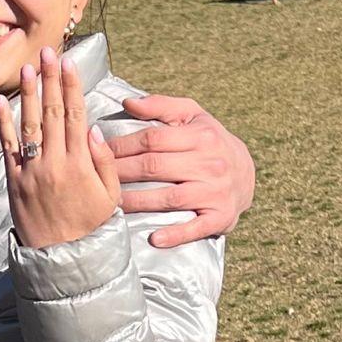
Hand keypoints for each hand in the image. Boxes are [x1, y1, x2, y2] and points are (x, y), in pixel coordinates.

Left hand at [0, 47, 120, 249]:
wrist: (63, 259)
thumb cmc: (91, 227)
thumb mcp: (110, 197)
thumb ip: (104, 163)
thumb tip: (95, 130)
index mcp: (81, 164)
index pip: (75, 116)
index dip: (72, 87)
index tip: (69, 63)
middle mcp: (54, 163)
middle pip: (51, 113)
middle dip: (50, 80)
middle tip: (48, 53)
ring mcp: (32, 171)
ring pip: (29, 125)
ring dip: (27, 94)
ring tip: (27, 68)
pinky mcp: (14, 182)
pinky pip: (8, 148)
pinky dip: (3, 124)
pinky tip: (1, 102)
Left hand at [107, 90, 257, 246]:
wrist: (246, 173)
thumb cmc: (209, 141)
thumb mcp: (192, 116)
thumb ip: (160, 106)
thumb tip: (128, 102)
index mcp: (201, 136)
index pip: (152, 139)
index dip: (122, 145)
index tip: (98, 150)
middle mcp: (210, 163)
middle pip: (155, 167)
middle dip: (121, 172)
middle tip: (95, 178)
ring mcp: (215, 191)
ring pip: (169, 198)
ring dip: (137, 202)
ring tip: (111, 204)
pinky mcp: (221, 216)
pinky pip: (195, 227)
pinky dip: (175, 234)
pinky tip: (154, 238)